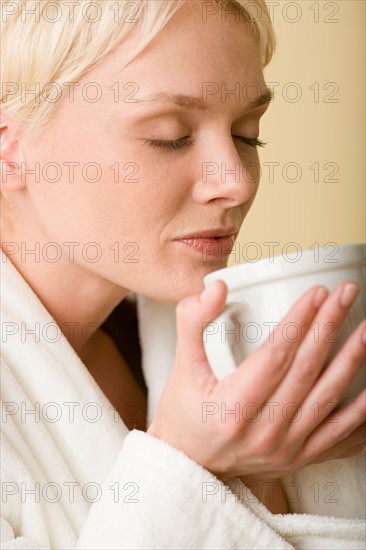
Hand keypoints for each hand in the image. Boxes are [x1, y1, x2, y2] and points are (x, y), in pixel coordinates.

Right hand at [147, 280, 365, 481]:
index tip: (316, 292)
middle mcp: (263, 432)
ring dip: (353, 360)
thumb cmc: (184, 413)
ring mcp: (285, 449)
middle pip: (306, 371)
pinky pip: (339, 436)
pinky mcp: (299, 457)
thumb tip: (216, 288)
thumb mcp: (182, 366)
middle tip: (347, 294)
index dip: (298, 321)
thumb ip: (192, 322)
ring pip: (328, 399)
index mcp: (232, 407)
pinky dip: (361, 411)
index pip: (274, 356)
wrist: (190, 464)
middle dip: (330, 326)